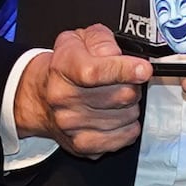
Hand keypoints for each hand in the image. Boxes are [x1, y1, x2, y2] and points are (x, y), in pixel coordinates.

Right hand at [15, 27, 151, 157]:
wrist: (42, 98)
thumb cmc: (67, 68)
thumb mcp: (79, 40)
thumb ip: (102, 41)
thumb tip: (118, 56)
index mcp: (63, 68)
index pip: (94, 72)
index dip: (124, 70)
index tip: (143, 70)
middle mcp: (64, 98)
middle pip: (121, 95)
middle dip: (133, 85)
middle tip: (124, 81)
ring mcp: (72, 125)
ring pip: (128, 116)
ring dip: (130, 106)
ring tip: (115, 99)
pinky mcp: (83, 145)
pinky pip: (126, 136)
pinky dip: (128, 125)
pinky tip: (115, 116)